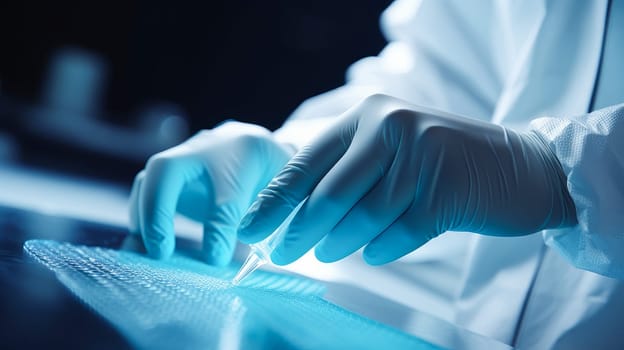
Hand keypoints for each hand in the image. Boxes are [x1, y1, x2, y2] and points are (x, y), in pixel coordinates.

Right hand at [129, 121, 293, 264]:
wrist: (262, 150)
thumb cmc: (276, 177)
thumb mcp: (285, 194)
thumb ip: (269, 220)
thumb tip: (243, 261)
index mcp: (247, 149)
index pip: (227, 192)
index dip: (219, 228)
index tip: (217, 259)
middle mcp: (207, 147)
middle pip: (168, 170)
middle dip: (159, 211)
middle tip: (161, 252)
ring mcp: (185, 156)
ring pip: (150, 178)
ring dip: (145, 216)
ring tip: (152, 251)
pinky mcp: (170, 173)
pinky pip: (145, 189)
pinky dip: (141, 217)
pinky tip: (145, 244)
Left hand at [237, 94, 575, 264]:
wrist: (520, 168)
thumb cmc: (443, 164)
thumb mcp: (390, 151)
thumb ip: (346, 173)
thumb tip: (292, 215)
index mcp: (369, 116)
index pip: (307, 162)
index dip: (274, 200)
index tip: (251, 228)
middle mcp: (392, 127)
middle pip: (330, 194)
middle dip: (299, 230)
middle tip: (280, 254)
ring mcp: (422, 157)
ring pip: (363, 217)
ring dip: (340, 244)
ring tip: (328, 254)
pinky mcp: (447, 191)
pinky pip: (399, 234)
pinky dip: (382, 248)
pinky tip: (374, 253)